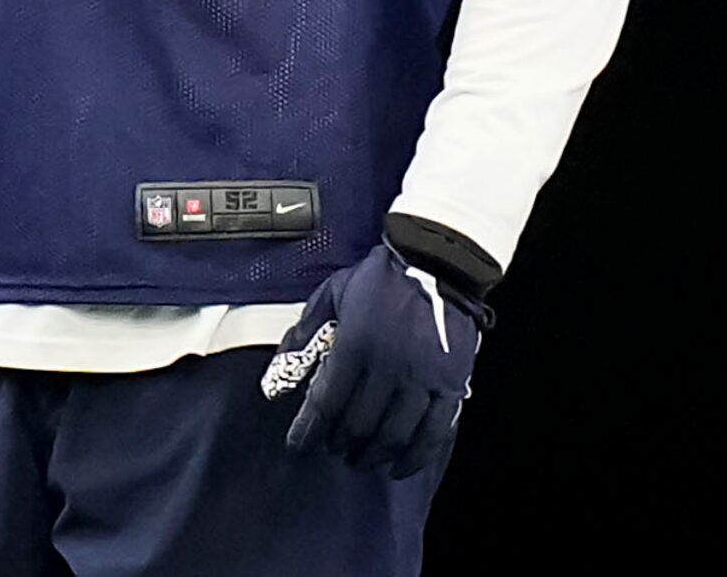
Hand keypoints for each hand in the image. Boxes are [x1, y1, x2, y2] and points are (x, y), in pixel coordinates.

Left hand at [262, 241, 481, 477]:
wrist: (439, 260)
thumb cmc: (382, 278)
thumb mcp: (333, 295)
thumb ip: (302, 336)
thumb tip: (275, 382)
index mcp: (355, 343)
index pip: (325, 404)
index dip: (308, 432)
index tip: (299, 444)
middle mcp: (389, 365)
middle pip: (356, 426)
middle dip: (338, 444)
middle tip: (332, 447)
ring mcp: (423, 377)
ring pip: (392, 435)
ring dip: (372, 455)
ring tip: (360, 457)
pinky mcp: (451, 383)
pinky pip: (433, 433)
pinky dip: (414, 457)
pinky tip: (400, 467)